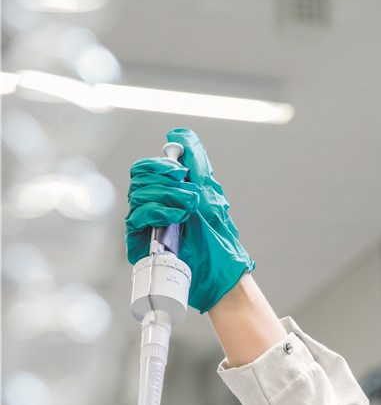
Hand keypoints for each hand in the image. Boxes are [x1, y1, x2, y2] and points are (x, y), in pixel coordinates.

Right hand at [125, 128, 254, 311]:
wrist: (219, 271)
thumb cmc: (217, 235)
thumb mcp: (210, 192)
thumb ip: (196, 161)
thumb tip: (179, 133)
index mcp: (165, 192)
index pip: (145, 168)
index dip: (159, 164)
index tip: (180, 172)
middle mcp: (152, 205)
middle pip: (139, 178)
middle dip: (166, 182)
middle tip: (190, 195)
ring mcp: (145, 224)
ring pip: (138, 195)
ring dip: (167, 197)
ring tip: (189, 210)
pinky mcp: (140, 242)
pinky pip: (136, 218)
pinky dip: (157, 212)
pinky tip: (175, 218)